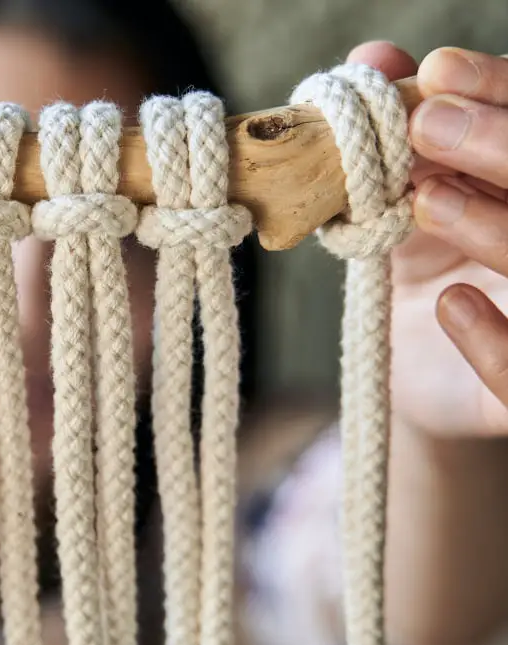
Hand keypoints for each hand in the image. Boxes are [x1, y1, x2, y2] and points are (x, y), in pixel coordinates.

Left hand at [344, 43, 507, 440]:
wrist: (414, 365)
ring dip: (498, 225)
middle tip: (425, 123)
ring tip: (424, 200)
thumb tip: (372, 55)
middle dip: (502, 145)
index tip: (437, 72)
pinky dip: (499, 343)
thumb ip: (390, 132)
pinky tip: (450, 304)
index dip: (505, 91)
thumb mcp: (396, 196)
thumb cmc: (420, 264)